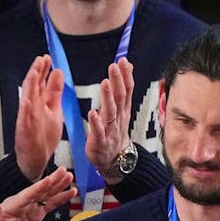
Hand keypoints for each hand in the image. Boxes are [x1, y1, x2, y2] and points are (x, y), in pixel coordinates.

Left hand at [0, 167, 76, 220]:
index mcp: (14, 204)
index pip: (28, 195)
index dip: (38, 187)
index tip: (48, 180)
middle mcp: (24, 202)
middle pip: (40, 190)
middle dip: (52, 181)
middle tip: (64, 170)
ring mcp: (31, 206)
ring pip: (47, 194)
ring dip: (59, 185)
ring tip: (70, 176)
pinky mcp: (37, 213)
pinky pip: (51, 204)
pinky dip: (61, 198)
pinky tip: (72, 192)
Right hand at [15, 55, 64, 180]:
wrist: (35, 159)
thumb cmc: (43, 136)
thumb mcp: (54, 110)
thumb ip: (54, 92)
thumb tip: (58, 72)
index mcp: (41, 103)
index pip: (41, 83)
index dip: (44, 70)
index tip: (48, 58)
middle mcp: (33, 108)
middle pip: (33, 87)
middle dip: (37, 73)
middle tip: (41, 59)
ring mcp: (27, 119)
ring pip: (27, 99)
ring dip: (30, 86)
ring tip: (34, 72)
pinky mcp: (24, 131)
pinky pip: (23, 120)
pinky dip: (25, 110)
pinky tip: (26, 101)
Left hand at [86, 58, 134, 181]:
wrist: (116, 160)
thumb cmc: (115, 132)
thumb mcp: (122, 109)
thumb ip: (123, 88)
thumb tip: (126, 65)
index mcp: (122, 110)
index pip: (127, 90)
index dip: (125, 75)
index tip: (123, 61)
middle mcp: (118, 118)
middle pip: (120, 97)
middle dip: (118, 81)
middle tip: (114, 66)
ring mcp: (110, 130)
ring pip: (110, 112)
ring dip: (108, 97)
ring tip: (105, 83)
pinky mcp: (100, 141)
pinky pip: (98, 132)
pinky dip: (96, 123)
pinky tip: (92, 113)